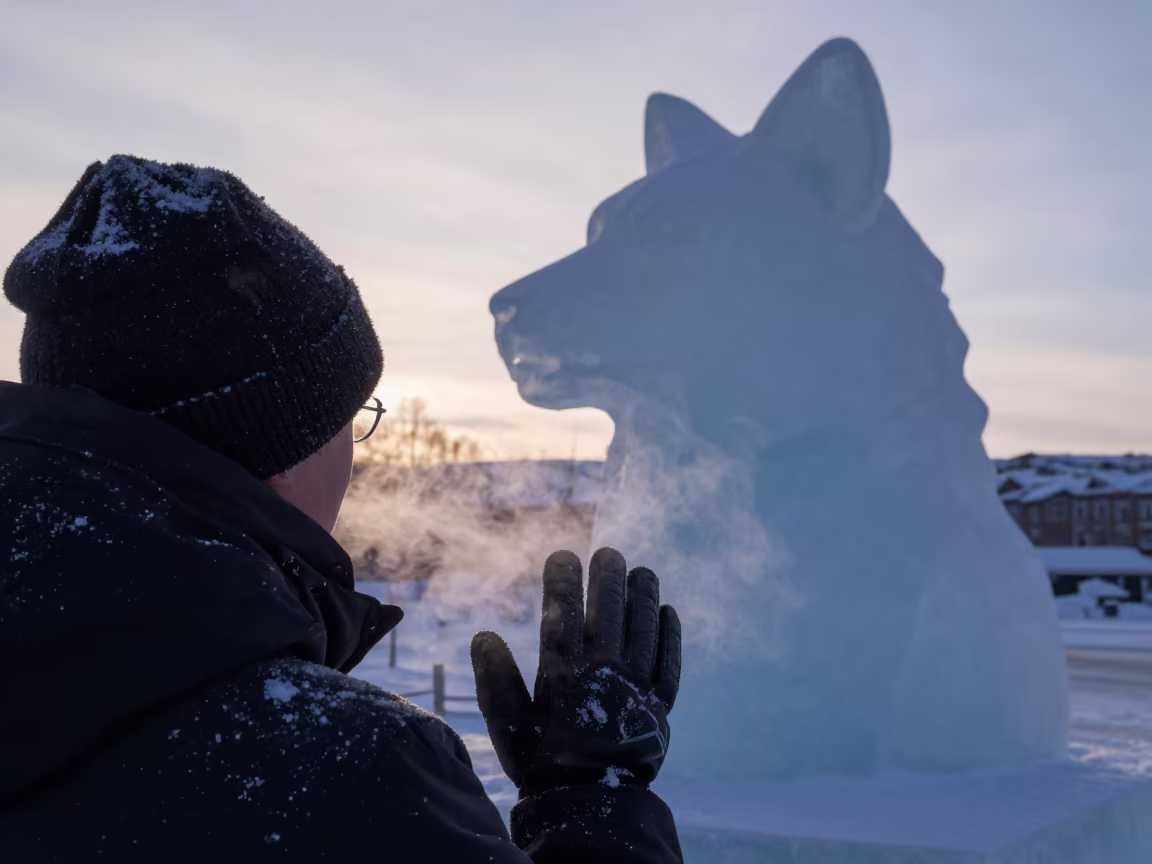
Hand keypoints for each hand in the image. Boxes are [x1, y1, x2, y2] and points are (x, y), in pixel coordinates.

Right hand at [471, 548, 680, 797]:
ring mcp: (636, 690)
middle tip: (608, 552)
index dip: (563, 582)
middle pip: (609, 614)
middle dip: (608, 578)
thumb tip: (484, 635)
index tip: (563, 555)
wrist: (591, 810)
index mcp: (564, 678)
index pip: (562, 616)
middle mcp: (604, 677)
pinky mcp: (660, 707)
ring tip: (643, 571)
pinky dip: (670, 636)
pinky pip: (671, 664)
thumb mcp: (508, 727)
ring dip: (644, 597)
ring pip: (644, 631)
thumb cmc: (542, 765)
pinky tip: (669, 613)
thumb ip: (496, 681)